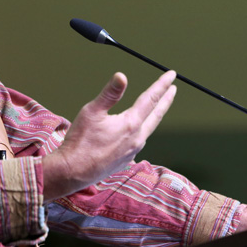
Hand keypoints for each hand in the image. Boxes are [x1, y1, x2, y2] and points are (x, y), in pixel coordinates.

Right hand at [42, 71, 177, 200]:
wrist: (73, 172)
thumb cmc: (80, 141)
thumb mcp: (92, 112)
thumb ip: (110, 94)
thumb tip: (122, 76)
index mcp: (131, 124)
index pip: (151, 99)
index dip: (162, 85)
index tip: (171, 75)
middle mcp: (137, 138)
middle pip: (156, 115)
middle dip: (166, 100)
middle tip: (173, 89)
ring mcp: (133, 151)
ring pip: (149, 129)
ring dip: (155, 116)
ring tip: (157, 108)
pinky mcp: (126, 160)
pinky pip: (139, 142)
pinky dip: (143, 131)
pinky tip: (138, 131)